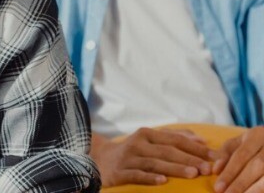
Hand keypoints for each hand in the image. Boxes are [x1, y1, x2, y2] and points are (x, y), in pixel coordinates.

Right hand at [91, 128, 213, 186]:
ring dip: (174, 168)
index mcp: (146, 133)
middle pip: (166, 150)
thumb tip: (202, 139)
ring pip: (154, 163)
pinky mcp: (120, 172)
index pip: (175, 139)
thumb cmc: (133, 151)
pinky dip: (150, 178)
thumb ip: (174, 136)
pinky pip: (137, 175)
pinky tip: (163, 182)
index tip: (214, 156)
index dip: (195, 147)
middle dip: (189, 159)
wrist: (101, 160)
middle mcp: (137, 143)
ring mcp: (128, 158)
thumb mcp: (150, 140)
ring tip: (192, 174)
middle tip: (208, 168)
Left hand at [213, 127, 263, 192]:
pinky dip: (261, 191)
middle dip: (240, 183)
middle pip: (256, 166)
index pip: (242, 155)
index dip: (230, 172)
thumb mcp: (239, 142)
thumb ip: (226, 154)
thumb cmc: (254, 144)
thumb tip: (215, 170)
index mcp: (257, 135)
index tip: (218, 187)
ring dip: (254, 190)